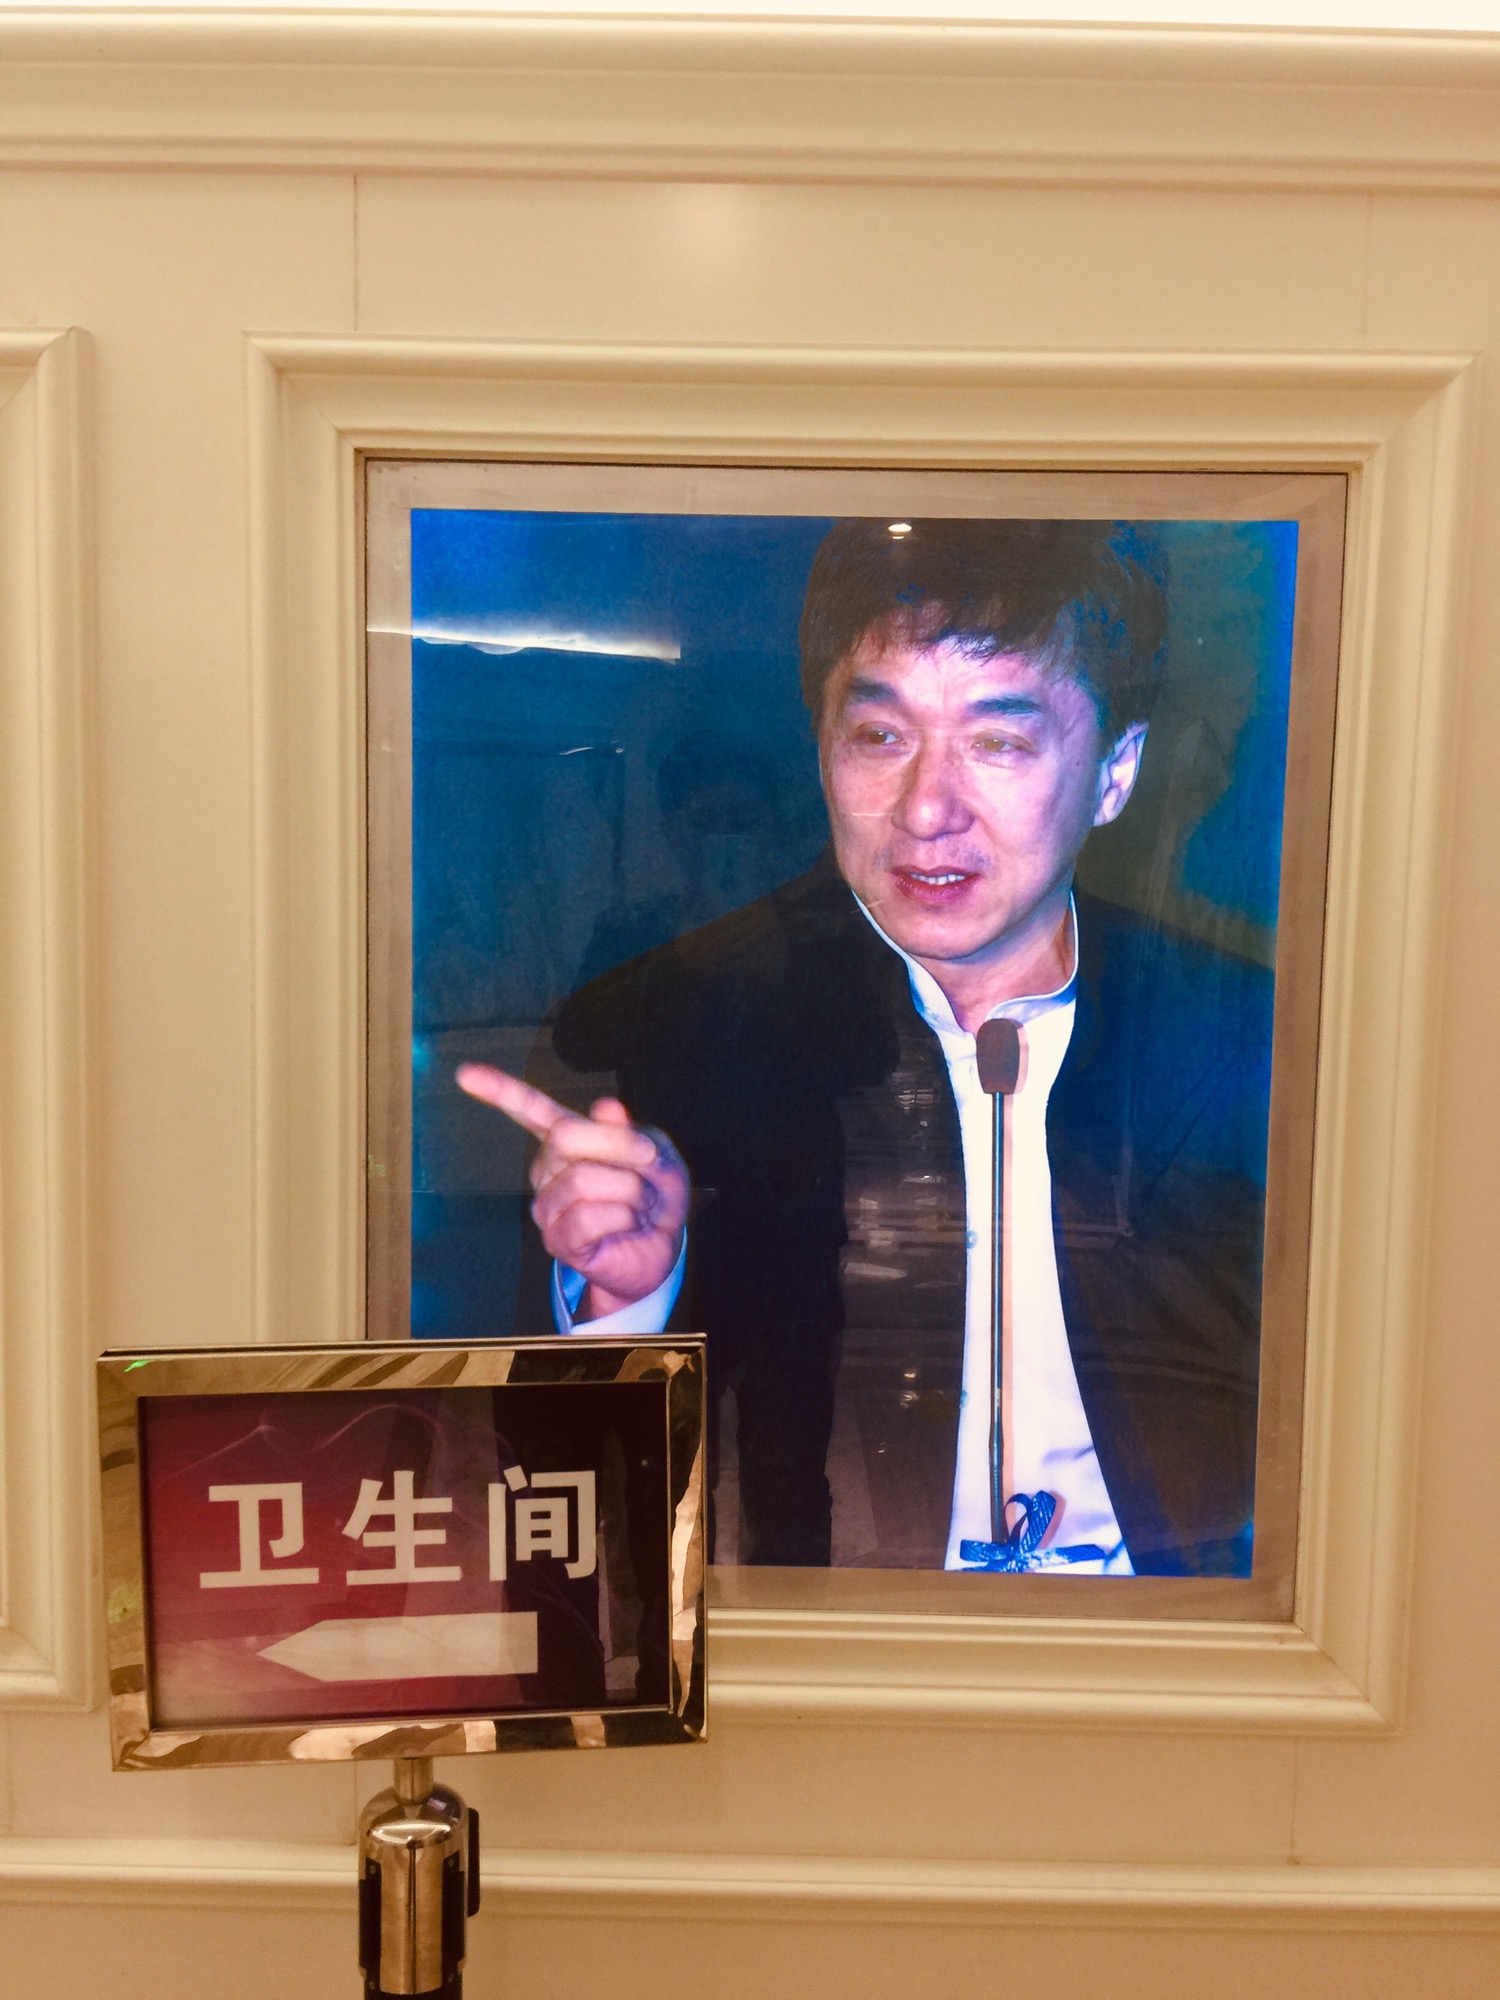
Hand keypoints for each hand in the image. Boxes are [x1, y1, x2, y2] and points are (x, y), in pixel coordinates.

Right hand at [455, 1064, 688, 1321]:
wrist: (662, 1245)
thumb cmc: (653, 1194)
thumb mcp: (655, 1153)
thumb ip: (628, 1133)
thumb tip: (605, 1106)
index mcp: (566, 1138)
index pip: (530, 1109)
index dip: (498, 1089)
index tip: (465, 1073)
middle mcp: (548, 1168)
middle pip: (567, 1136)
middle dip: (621, 1147)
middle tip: (648, 1167)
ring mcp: (548, 1204)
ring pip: (583, 1180)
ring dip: (630, 1191)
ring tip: (637, 1205)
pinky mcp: (557, 1239)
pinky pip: (588, 1217)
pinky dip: (622, 1217)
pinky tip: (626, 1224)